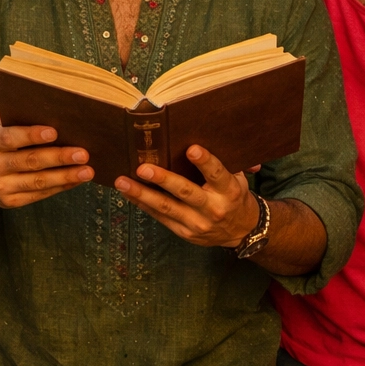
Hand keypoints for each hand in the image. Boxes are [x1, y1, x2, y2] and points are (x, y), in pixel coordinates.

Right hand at [0, 114, 92, 207]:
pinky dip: (61, 186)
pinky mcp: (9, 202)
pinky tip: (77, 179)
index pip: (9, 137)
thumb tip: (53, 106)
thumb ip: (18, 115)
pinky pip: (39, 194)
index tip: (54, 132)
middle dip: (59, 157)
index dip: (31, 135)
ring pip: (37, 181)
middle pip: (29, 161)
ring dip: (65, 176)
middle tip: (83, 153)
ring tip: (87, 170)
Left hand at [114, 145, 259, 246]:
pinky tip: (128, 193)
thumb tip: (210, 133)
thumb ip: (224, 160)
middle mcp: (213, 208)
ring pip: (166, 207)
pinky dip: (143, 204)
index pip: (217, 174)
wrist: (241, 231)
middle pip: (186, 192)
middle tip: (143, 168)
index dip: (205, 162)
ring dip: (142, 194)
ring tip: (123, 182)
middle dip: (163, 179)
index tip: (191, 149)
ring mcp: (197, 223)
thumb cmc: (234, 195)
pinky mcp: (184, 232)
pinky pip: (160, 217)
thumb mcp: (238, 177)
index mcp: (229, 190)